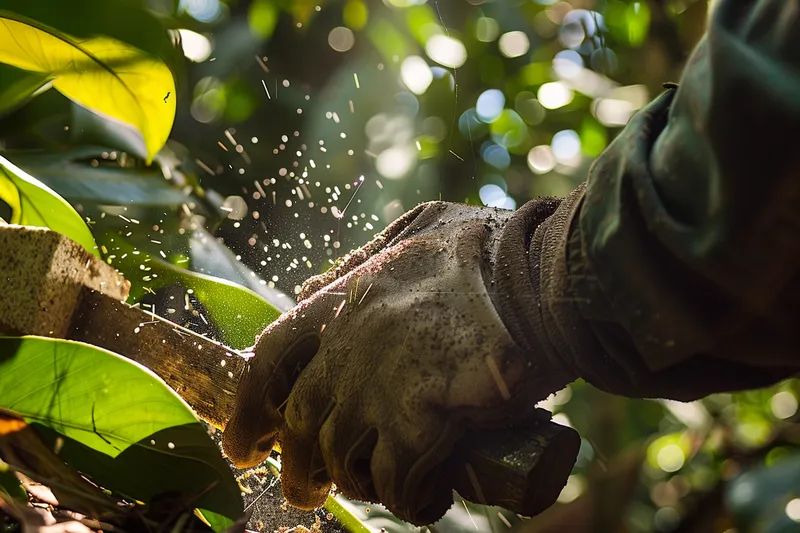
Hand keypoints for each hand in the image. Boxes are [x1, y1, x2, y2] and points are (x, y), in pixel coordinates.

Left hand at [222, 200, 573, 523]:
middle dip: (296, 463)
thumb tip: (315, 284)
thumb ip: (367, 253)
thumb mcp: (421, 225)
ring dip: (355, 481)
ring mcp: (381, 384)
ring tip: (375, 490)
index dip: (249, 403)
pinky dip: (407, 499)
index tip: (246, 440)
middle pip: (301, 419)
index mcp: (347, 298)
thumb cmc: (496, 247)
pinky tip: (428, 499)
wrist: (549, 276)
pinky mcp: (422, 420)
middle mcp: (351, 344)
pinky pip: (396, 479)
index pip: (272, 355)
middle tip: (304, 489)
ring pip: (341, 454)